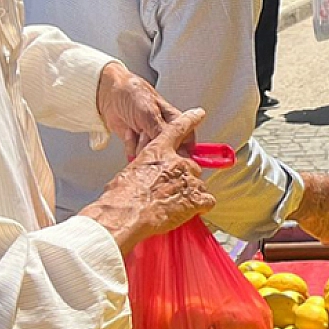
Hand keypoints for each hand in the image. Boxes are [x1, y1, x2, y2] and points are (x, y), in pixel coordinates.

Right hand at [80, 109, 214, 255]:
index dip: (190, 119)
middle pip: (190, 164)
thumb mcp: (129, 172)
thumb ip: (145, 169)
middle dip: (183, 177)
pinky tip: (189, 211)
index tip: (198, 114)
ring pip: (198, 183)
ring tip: (172, 205)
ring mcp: (188, 179)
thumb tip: (146, 177)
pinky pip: (207, 200)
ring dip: (189, 194)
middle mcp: (176, 162)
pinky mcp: (196, 198)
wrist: (126, 214)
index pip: (177, 128)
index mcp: (158, 151)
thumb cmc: (121, 196)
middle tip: (170, 191)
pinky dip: (201, 206)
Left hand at [96, 62, 179, 157]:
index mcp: (175, 120)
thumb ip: (162, 131)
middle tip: (146, 134)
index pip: (188, 140)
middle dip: (155, 147)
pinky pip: (137, 155)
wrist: (109, 95)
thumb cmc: (132, 95)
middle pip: (167, 152)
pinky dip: (130, 148)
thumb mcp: (149, 113)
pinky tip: (129, 134)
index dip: (183, 151)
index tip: (173, 154)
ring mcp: (150, 138)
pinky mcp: (137, 144)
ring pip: (151, 155)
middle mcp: (165, 131)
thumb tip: (173, 147)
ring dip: (140, 146)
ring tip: (135, 130)